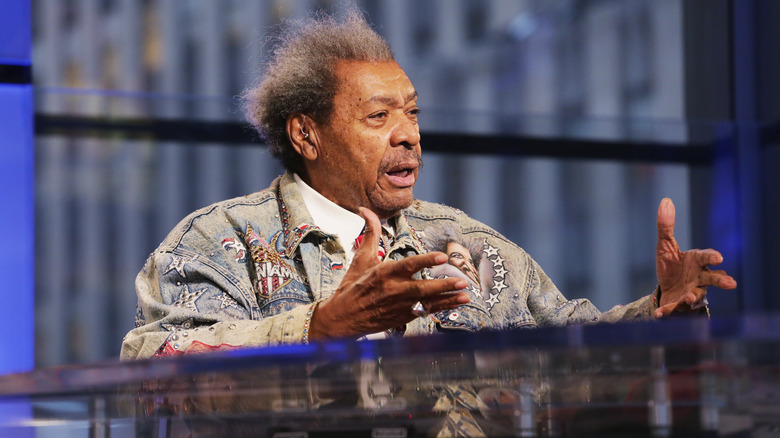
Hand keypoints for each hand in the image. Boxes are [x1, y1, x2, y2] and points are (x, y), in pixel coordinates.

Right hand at [308, 208, 470, 339]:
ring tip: (466, 294)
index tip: (442, 257)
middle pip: (421, 288)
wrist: (342, 318)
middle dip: (443, 285)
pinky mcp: (402, 318)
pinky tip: (456, 303)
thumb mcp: (360, 258)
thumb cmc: (352, 287)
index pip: (408, 266)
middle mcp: (392, 291)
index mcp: (383, 273)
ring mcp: (399, 306)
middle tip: (461, 280)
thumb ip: (370, 233)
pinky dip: (442, 308)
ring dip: (447, 298)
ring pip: (427, 302)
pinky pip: (425, 312)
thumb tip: (366, 210)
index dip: (425, 261)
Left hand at [654, 198, 736, 317]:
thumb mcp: (665, 246)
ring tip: (688, 298)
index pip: (706, 257)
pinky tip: (659, 315)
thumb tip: (665, 201)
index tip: (719, 257)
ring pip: (697, 297)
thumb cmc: (672, 265)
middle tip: (731, 283)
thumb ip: (666, 227)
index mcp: (696, 262)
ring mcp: (691, 293)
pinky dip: (668, 312)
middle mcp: (698, 278)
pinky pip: (675, 310)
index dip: (712, 256)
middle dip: (721, 280)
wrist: (666, 289)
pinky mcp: (680, 307)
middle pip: (712, 279)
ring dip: (693, 298)